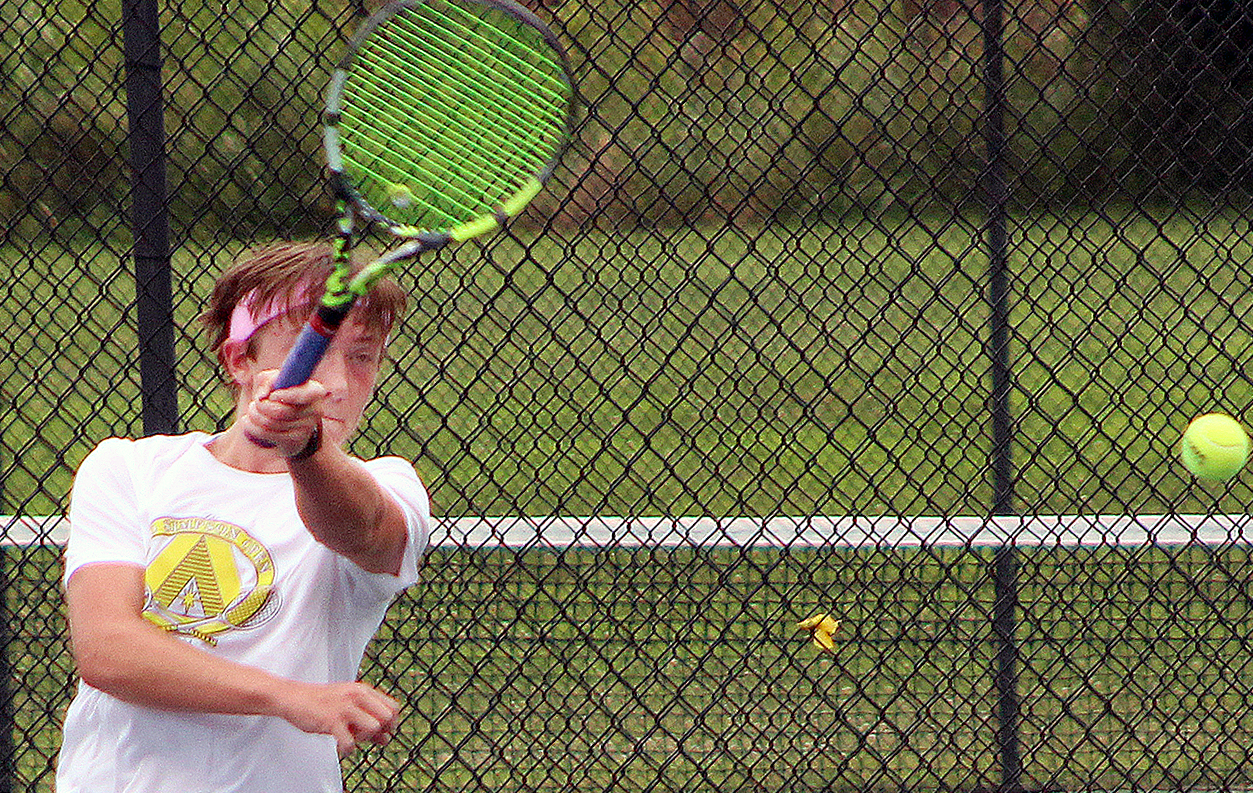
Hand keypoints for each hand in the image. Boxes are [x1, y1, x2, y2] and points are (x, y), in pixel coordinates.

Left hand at [241, 370, 327, 457]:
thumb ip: (269, 380)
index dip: (284, 395)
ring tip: (252, 411)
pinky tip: (250, 422)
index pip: (303, 394)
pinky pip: (265, 434)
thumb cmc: (281, 396)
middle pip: (280, 411)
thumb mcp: (276, 381)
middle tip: (256, 402)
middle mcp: (315, 410)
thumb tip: (263, 396)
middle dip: (260, 406)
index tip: (271, 396)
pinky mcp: (295, 442)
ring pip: (270, 423)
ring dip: (254, 415)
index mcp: (315, 391)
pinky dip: (251, 427)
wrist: (288, 423)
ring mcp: (306, 428)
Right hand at [275, 679, 400, 756]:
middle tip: (364, 736)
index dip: (390, 723)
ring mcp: (345, 707)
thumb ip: (368, 719)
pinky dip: (347, 749)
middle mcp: (357, 696)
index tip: (379, 731)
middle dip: (380, 731)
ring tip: (350, 737)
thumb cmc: (322, 703)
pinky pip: (350, 742)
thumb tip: (387, 739)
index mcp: (362, 690)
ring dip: (364, 738)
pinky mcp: (332, 720)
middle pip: (388, 717)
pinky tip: (340, 746)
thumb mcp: (348, 706)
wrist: (293, 698)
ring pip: (373, 728)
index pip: (393, 707)